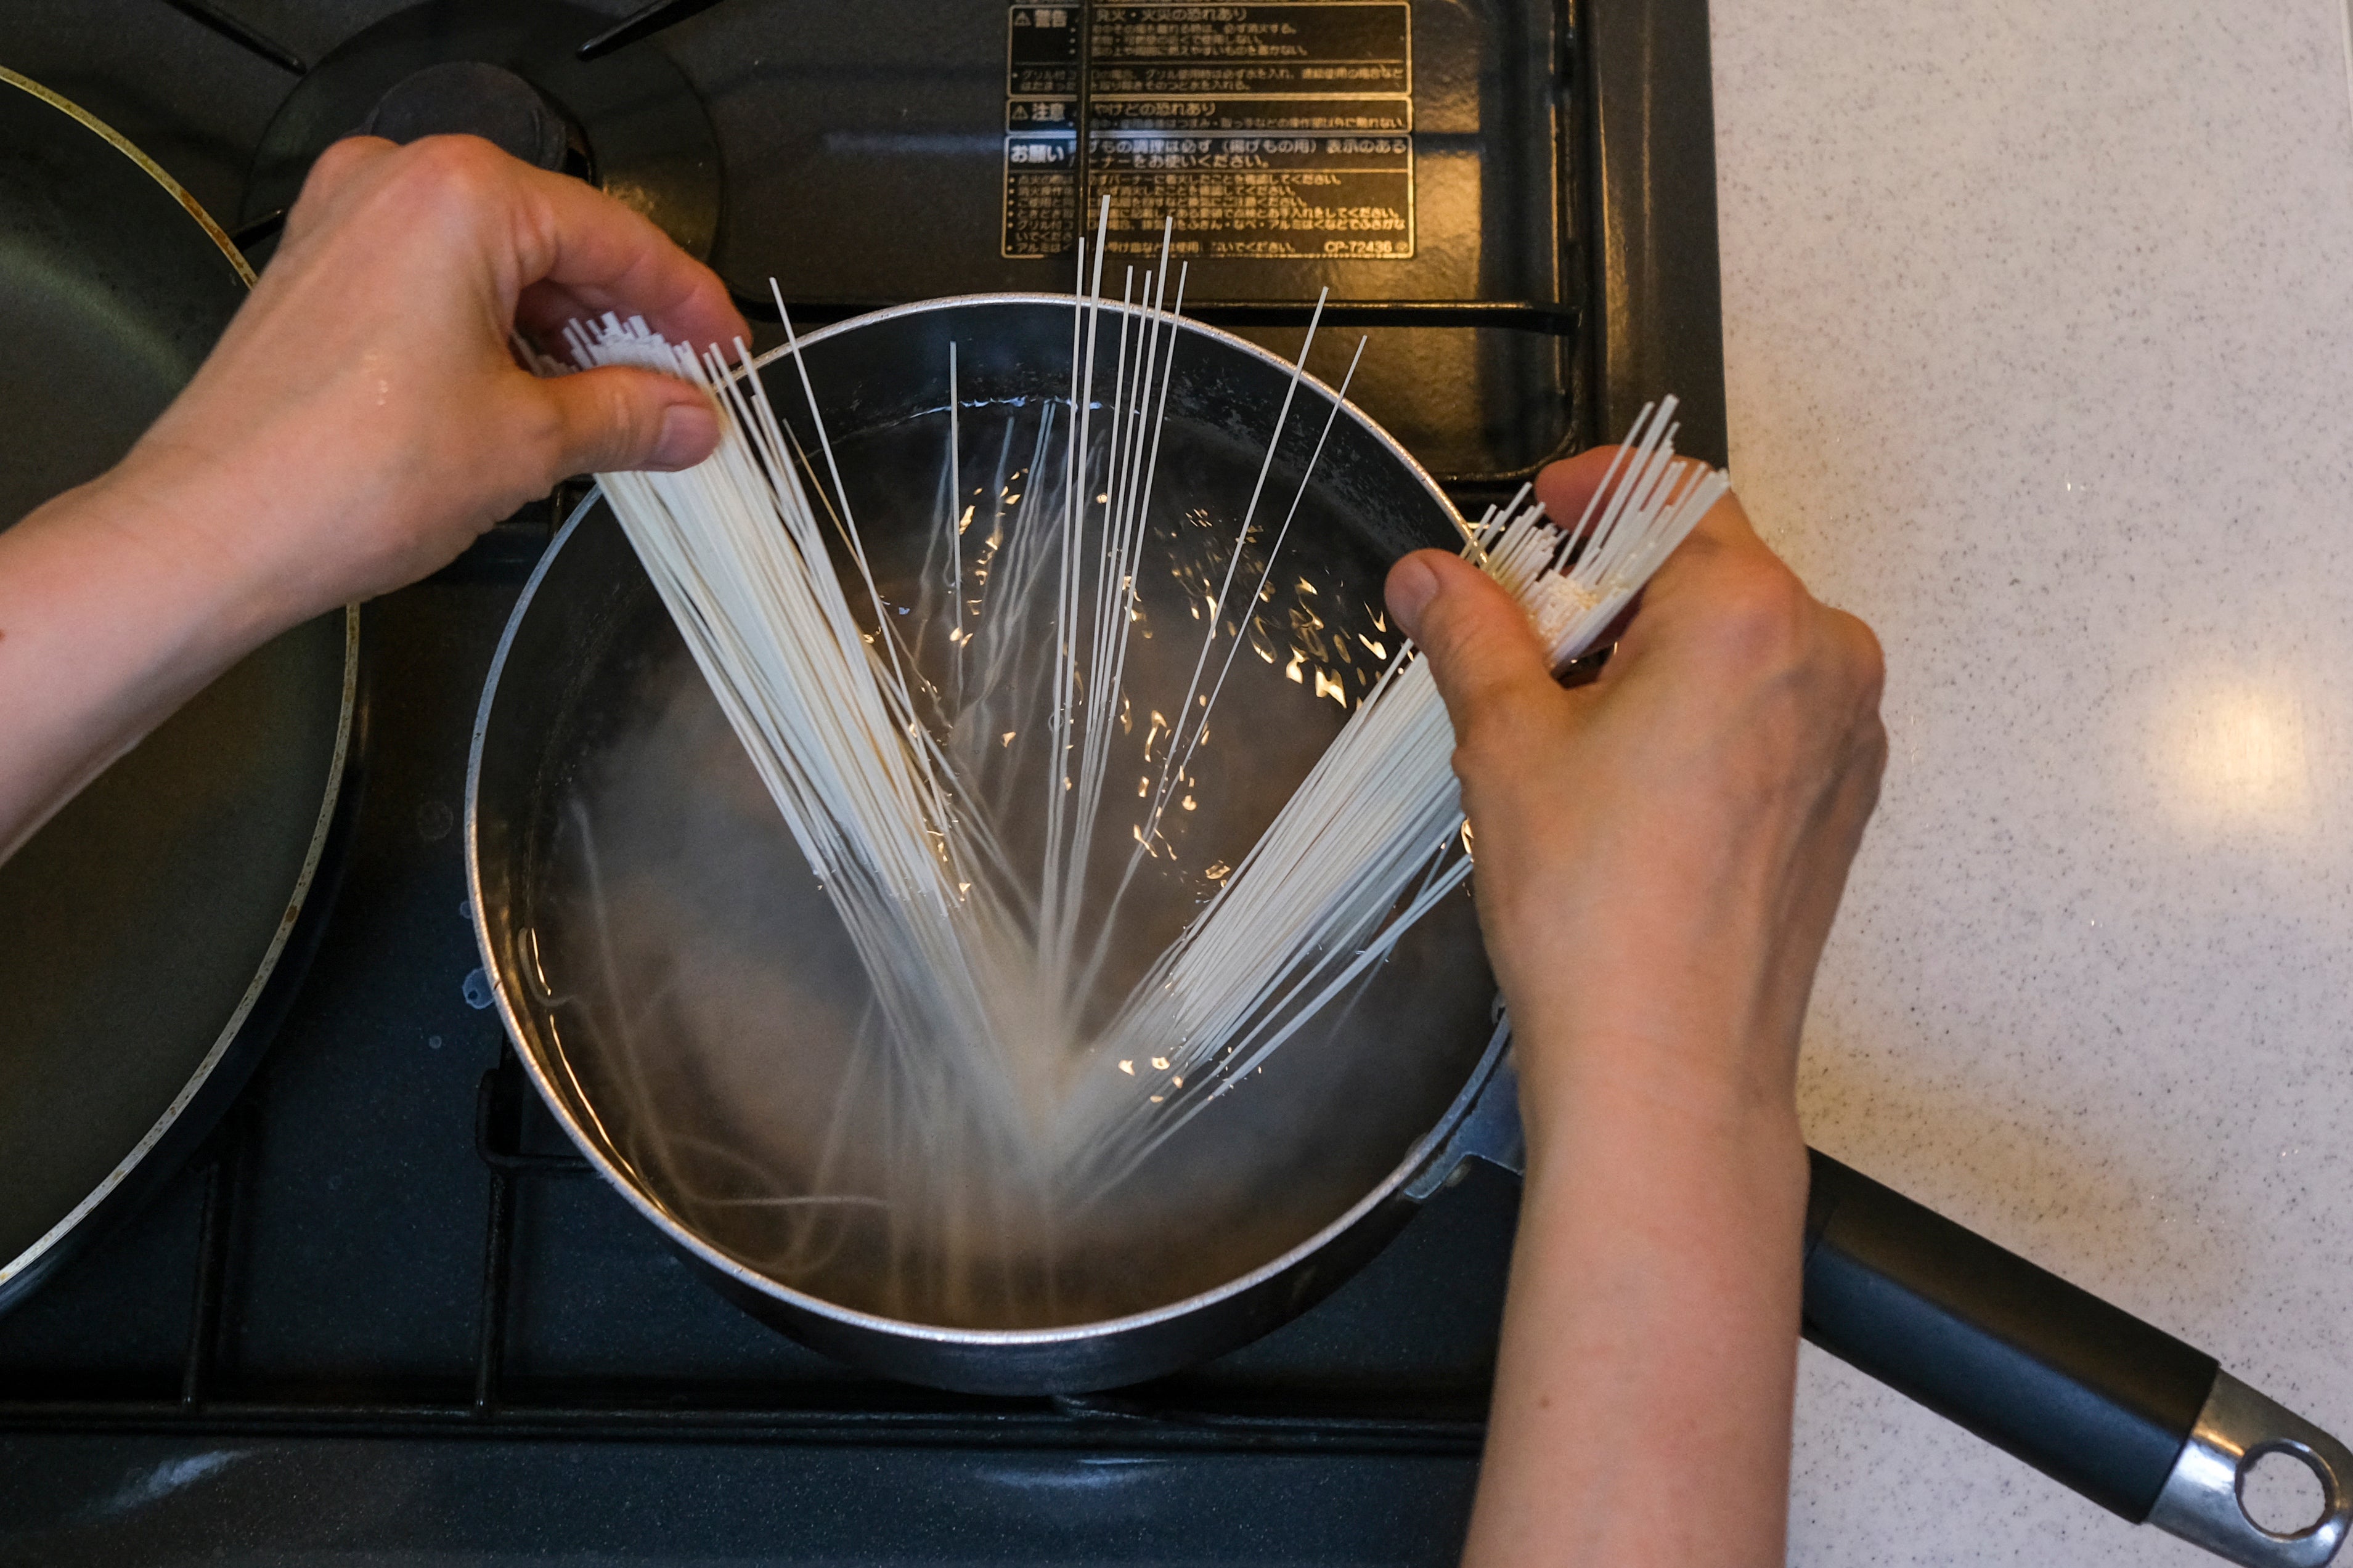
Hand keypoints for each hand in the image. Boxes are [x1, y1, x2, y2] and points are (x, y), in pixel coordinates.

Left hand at [0, 134, 744, 860]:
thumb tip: (691, 418)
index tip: (726, 351)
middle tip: (684, 390)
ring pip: (497, 264)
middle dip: (623, 321)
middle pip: (555, 241)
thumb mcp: (528, 444)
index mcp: (461, 196)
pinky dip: (497, 334)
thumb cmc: (349, 474)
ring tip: (618, 410)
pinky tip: (538, 398)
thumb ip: (627, 416)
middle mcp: (397, 185)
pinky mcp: (321, 274)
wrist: (214, 531)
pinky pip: (440, 283)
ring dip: (562, 334)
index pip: (614, 237)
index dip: (685, 303)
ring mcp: (349, 225)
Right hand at [1387, 447, 1885, 1132]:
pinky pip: (1771, 711)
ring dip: (1653, 654)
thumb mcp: (1506, 741)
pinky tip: (1627, 783)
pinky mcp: (1845, 799)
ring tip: (1564, 728)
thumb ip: (1470, 633)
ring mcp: (1849, 733)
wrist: (1671, 1063)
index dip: (1595, 491)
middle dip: (1612, 589)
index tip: (1539, 513)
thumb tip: (1429, 572)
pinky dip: (1701, 712)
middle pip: (1711, 570)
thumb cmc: (1595, 904)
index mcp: (1750, 615)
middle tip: (1521, 644)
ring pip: (1741, 645)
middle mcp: (1826, 657)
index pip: (1675, 496)